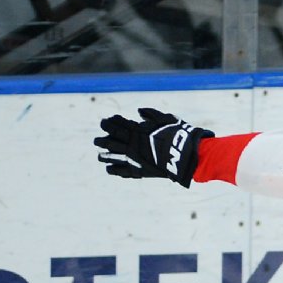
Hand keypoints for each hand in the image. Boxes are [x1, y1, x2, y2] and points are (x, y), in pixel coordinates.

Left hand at [94, 107, 213, 187]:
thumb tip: (139, 111)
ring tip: (100, 156)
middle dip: (101, 140)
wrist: (185, 154)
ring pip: (112, 156)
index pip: (116, 125)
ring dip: (104, 155)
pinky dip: (113, 169)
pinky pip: (120, 170)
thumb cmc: (178, 134)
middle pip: (110, 141)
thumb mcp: (166, 119)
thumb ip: (150, 114)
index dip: (109, 123)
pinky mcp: (138, 170)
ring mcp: (133, 158)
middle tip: (96, 140)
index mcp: (136, 130)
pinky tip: (109, 168)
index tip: (104, 122)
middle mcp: (131, 144)